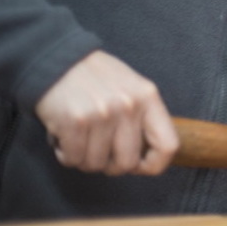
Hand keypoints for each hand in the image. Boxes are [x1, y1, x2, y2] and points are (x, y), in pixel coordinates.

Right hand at [34, 50, 178, 175]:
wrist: (58, 59)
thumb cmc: (97, 78)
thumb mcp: (132, 88)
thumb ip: (144, 117)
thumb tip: (149, 156)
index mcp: (148, 98)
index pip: (168, 146)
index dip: (154, 165)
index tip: (139, 165)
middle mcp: (129, 106)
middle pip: (127, 163)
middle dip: (111, 165)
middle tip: (100, 152)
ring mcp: (102, 114)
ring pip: (96, 164)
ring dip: (85, 158)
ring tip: (81, 139)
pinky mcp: (74, 121)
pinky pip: (73, 159)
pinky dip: (66, 155)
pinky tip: (65, 138)